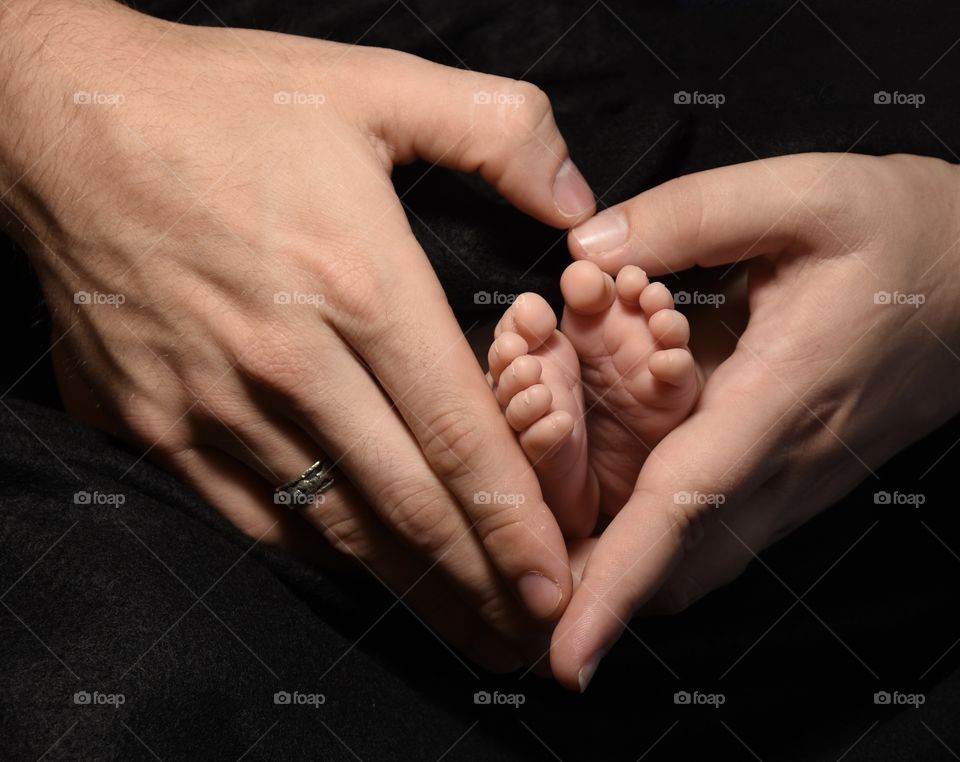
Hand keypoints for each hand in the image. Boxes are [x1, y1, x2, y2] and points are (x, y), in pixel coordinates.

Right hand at [0, 0, 596, 667]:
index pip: (459, 435)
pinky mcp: (159, 422)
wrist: (62, 121)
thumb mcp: (373, 84)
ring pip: (336, 525)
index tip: (558, 579)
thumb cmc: (219, 103)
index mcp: (358, 283)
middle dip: (480, 582)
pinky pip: (256, 514)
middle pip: (408, 505)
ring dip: (410, 587)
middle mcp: (292, 363)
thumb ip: (497, 130)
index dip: (516, 521)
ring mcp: (217, 403)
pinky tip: (366, 574)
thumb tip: (573, 198)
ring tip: (467, 628)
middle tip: (532, 634)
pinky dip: (320, 553)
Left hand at [549, 152, 959, 688]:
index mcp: (781, 393)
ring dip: (626, 571)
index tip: (567, 656)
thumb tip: (585, 252)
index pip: (686, 504)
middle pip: (680, 562)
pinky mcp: (801, 477)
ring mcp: (800, 480)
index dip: (618, 583)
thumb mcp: (803, 195)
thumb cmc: (902, 231)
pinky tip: (615, 510)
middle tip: (522, 578)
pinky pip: (722, 535)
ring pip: (700, 561)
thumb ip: (690, 216)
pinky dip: (661, 543)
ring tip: (552, 552)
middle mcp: (789, 461)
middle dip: (597, 588)